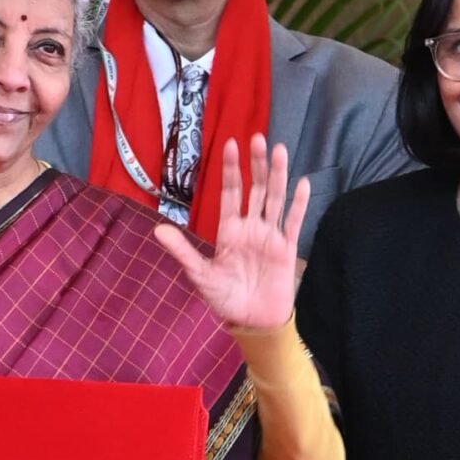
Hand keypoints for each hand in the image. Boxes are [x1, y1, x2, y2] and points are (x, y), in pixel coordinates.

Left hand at [155, 134, 308, 330]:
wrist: (252, 322)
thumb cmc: (225, 298)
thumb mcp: (200, 275)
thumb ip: (183, 251)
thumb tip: (157, 230)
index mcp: (229, 230)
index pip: (230, 192)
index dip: (230, 169)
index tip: (229, 144)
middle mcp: (251, 227)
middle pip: (255, 189)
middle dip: (255, 164)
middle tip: (256, 138)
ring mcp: (270, 236)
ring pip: (275, 198)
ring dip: (277, 175)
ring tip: (279, 150)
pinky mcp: (286, 249)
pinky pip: (293, 222)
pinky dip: (298, 204)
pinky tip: (302, 184)